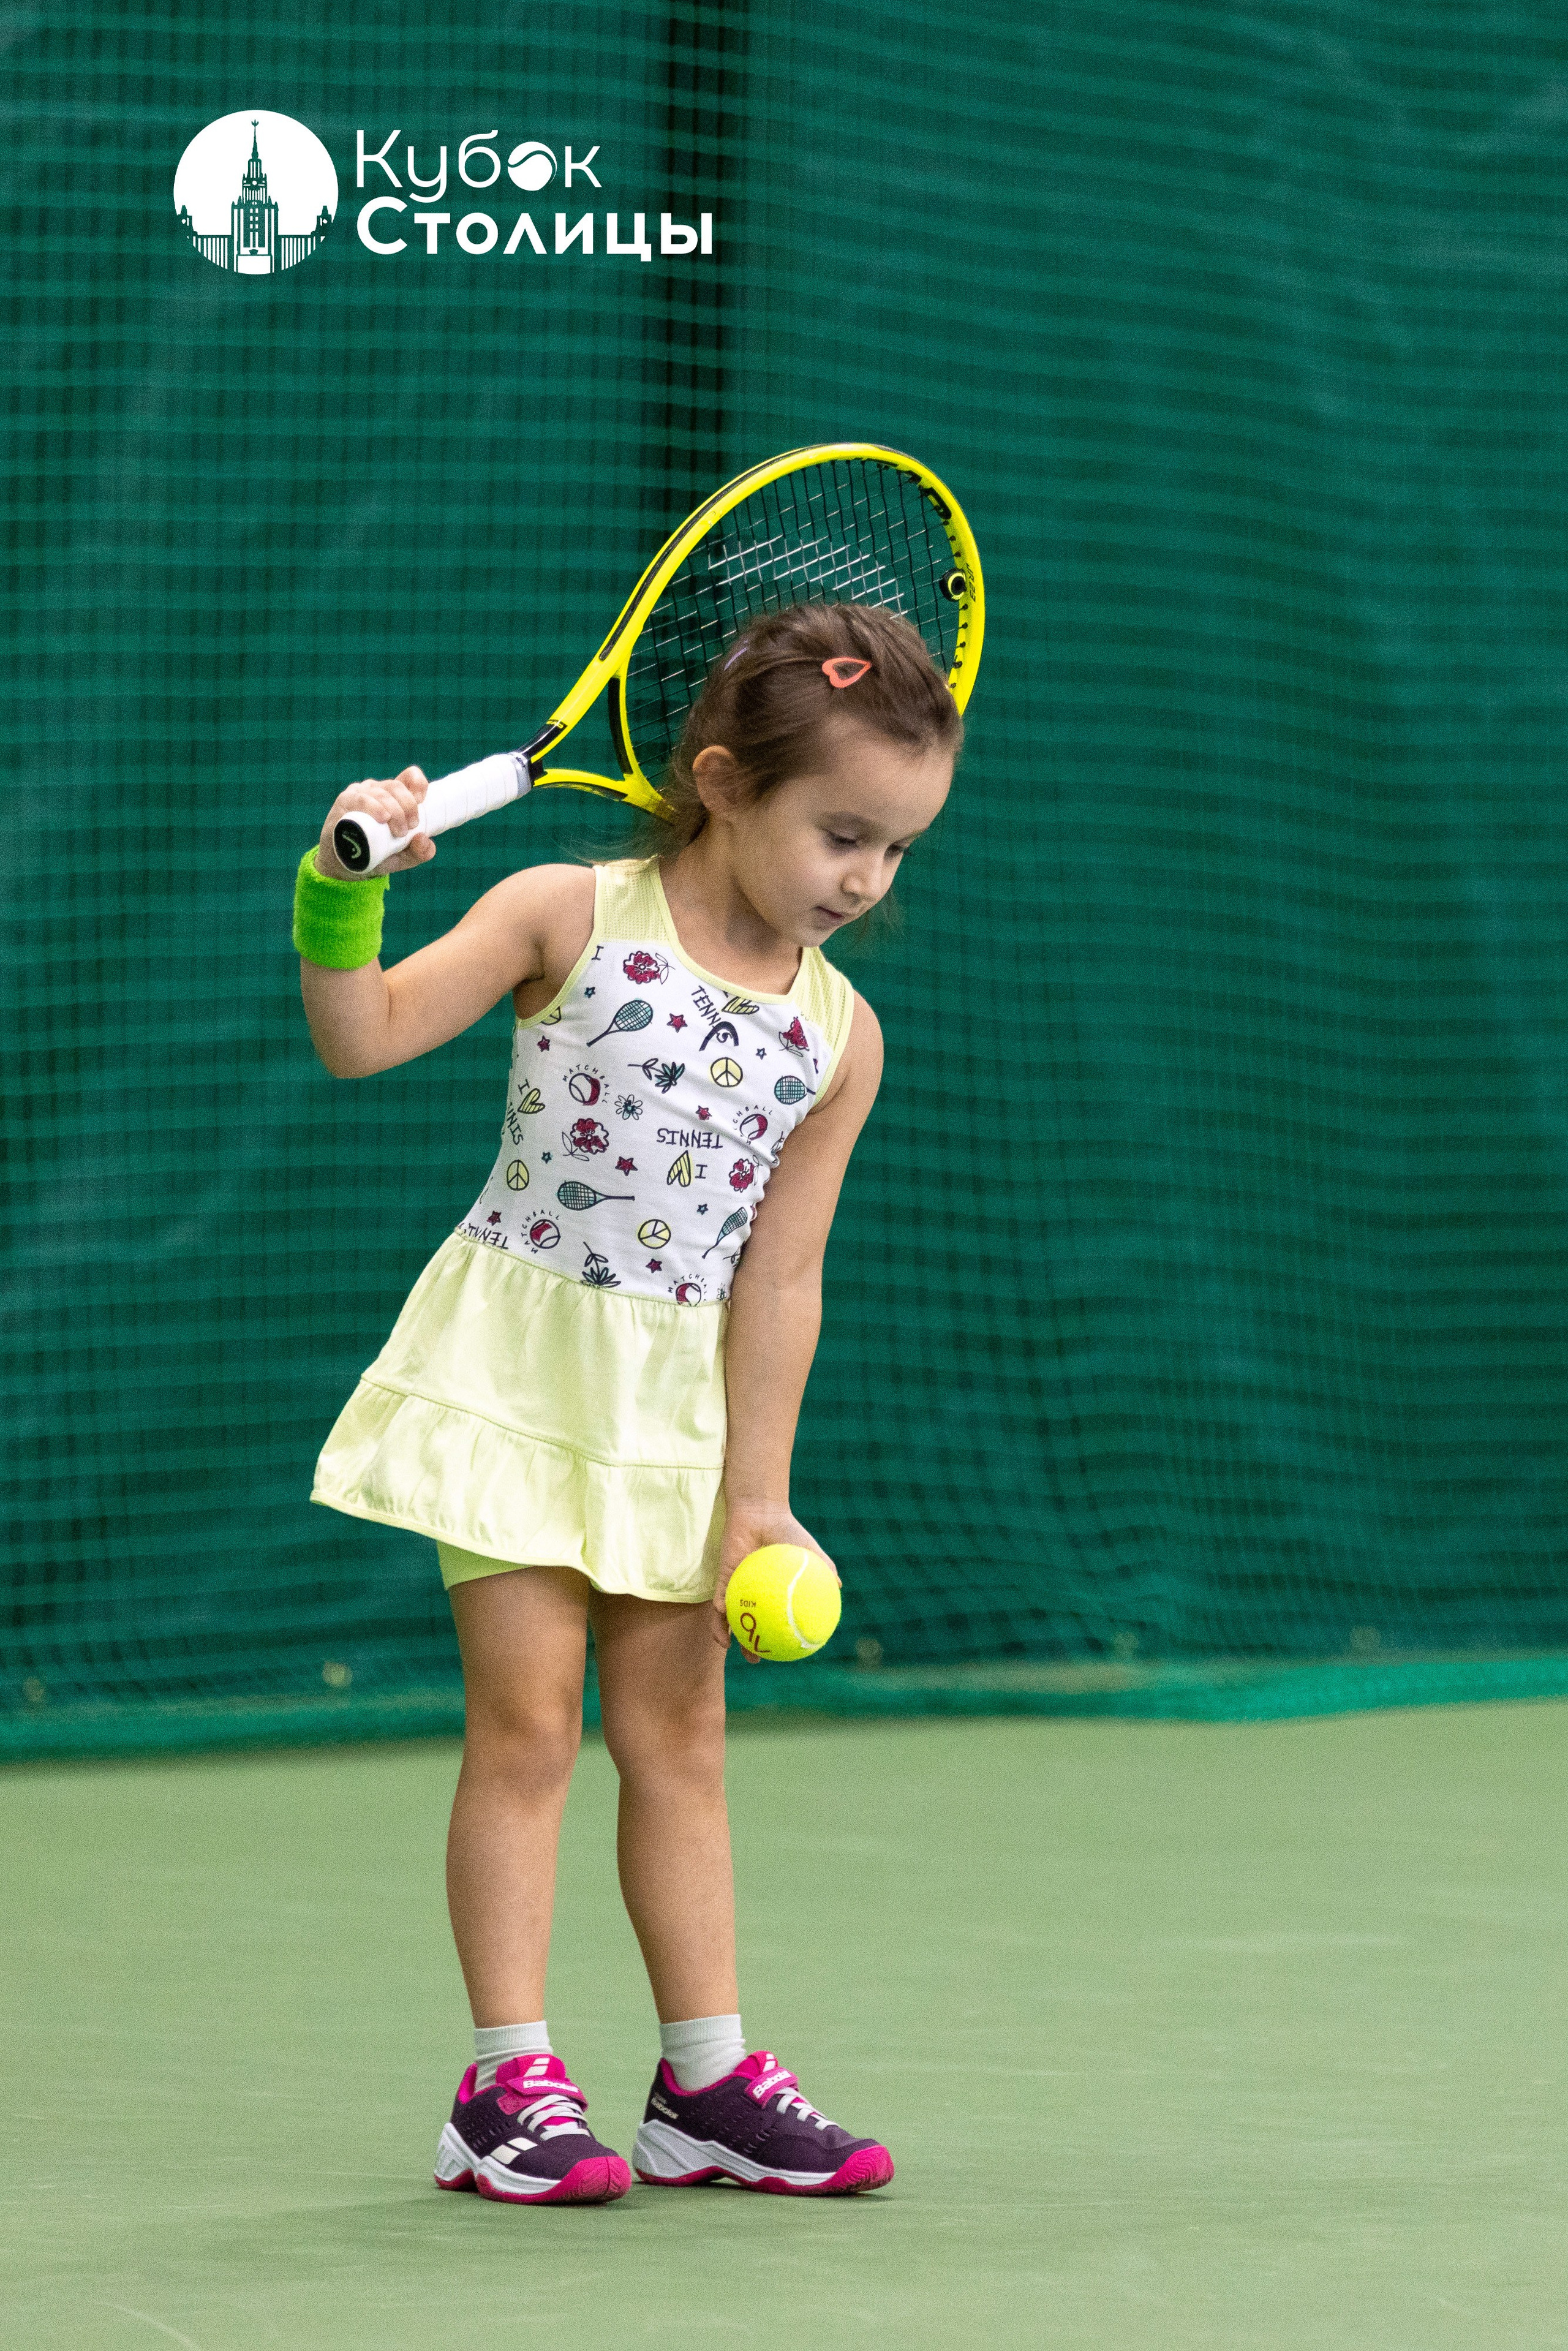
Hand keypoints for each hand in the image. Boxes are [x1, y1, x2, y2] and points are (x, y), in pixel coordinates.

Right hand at [316, 767, 437, 878]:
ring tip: (398, 832)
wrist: (343, 865)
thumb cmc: (374, 855)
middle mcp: (377, 790)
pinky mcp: (345, 802)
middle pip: (397, 786)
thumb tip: (426, 840)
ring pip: (382, 792)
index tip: (422, 801)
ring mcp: (360, 794)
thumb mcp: (400, 857)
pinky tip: (383, 817)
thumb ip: (418, 853)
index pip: (409, 777)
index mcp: (394, 797)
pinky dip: (374, 807)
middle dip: (409, 806)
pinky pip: (361, 798)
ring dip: (395, 811)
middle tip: (410, 828)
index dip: (418, 783)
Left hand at [711, 1499, 837, 1657]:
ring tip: (728, 1646)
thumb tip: (839, 1587)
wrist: (762, 1511)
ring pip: (729, 1617)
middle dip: (749, 1645)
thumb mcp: (809, 1550)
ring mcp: (736, 1587)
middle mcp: (753, 1595)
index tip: (784, 1654)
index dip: (777, 1640)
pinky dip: (719, 1606)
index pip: (774, 1623)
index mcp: (772, 1595)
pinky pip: (719, 1595)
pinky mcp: (722, 1575)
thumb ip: (823, 1568)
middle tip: (755, 1658)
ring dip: (725, 1632)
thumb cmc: (786, 1530)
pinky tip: (722, 1613)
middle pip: (749, 1627)